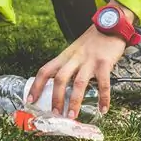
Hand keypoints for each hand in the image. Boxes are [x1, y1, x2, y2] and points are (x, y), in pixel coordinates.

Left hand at [27, 0, 134, 117]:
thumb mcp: (74, 51)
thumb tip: (60, 87)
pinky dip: (103, 98)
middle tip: (55, 113)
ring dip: (74, 101)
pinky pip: (103, 84)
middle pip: (60, 79)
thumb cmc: (92, 41)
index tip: (30, 100)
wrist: (110, 25)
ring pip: (78, 83)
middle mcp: (74, 59)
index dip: (36, 86)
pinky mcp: (104, 63)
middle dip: (56, 98)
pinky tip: (103, 109)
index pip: (45, 71)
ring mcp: (89, 61)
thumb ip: (68, 65)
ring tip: (72, 115)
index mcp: (64, 56)